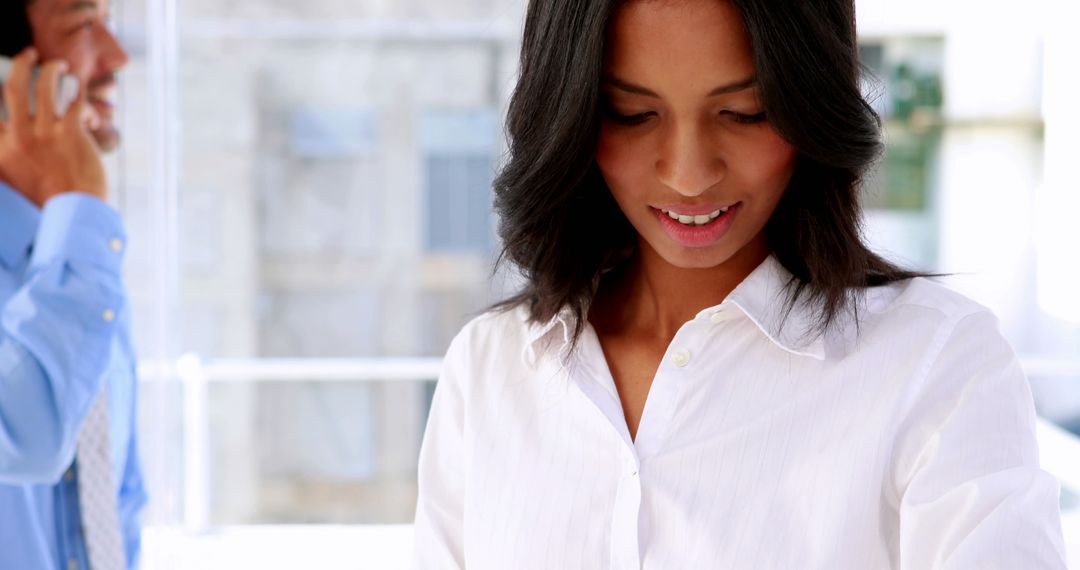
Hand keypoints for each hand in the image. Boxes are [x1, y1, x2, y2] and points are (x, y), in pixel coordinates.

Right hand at [0, 48, 105, 206]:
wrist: (73, 213)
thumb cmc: (44, 198)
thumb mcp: (10, 176)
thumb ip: (5, 153)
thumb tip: (7, 136)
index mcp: (0, 148)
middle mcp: (19, 137)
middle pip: (12, 87)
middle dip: (20, 63)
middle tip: (28, 54)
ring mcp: (46, 133)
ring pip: (44, 87)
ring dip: (50, 69)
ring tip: (57, 64)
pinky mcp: (72, 134)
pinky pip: (75, 100)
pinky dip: (76, 89)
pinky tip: (78, 86)